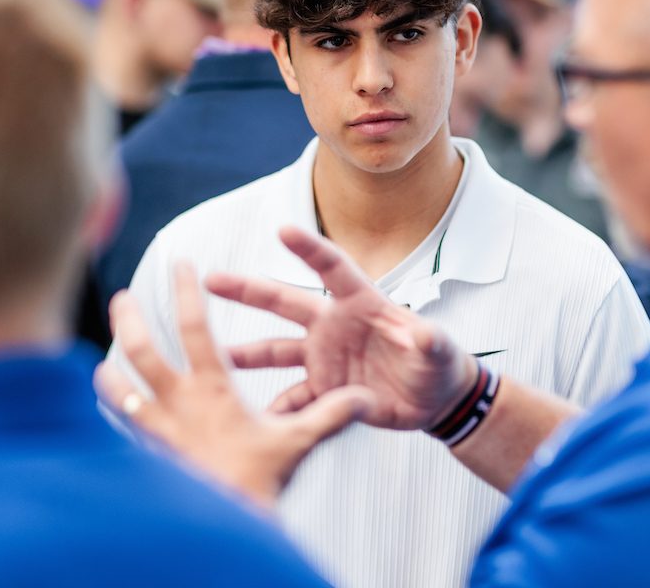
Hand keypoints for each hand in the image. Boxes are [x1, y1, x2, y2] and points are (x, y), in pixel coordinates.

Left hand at [94, 262, 373, 509]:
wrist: (227, 521)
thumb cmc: (258, 479)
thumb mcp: (297, 441)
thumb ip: (329, 414)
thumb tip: (363, 397)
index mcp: (214, 388)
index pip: (196, 328)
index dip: (187, 293)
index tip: (180, 266)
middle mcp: (180, 402)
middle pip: (144, 351)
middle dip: (129, 320)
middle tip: (121, 298)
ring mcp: (160, 429)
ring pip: (122, 390)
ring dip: (110, 372)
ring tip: (100, 360)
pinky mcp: (152, 456)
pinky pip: (125, 430)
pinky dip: (115, 417)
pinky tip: (110, 415)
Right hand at [206, 226, 479, 430]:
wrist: (434, 400)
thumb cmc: (439, 363)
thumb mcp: (439, 352)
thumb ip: (430, 342)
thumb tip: (426, 335)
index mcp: (361, 304)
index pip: (332, 269)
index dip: (310, 249)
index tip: (283, 229)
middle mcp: (333, 326)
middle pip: (285, 302)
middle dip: (248, 290)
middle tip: (210, 279)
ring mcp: (324, 358)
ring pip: (276, 351)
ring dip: (245, 355)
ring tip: (212, 357)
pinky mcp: (324, 391)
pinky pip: (292, 400)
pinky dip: (274, 412)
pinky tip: (248, 419)